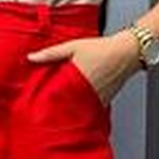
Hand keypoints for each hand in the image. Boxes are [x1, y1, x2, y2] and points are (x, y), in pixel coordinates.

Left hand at [26, 32, 140, 105]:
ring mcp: (97, 99)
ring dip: (67, 110)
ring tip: (57, 111)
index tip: (36, 106)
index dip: (45, 103)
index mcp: (77, 80)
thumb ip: (51, 53)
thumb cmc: (102, 48)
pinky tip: (74, 105)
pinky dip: (80, 107)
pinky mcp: (104, 101)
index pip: (56, 98)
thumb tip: (31, 57)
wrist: (127, 52)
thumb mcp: (73, 46)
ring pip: (77, 109)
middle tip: (43, 112)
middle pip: (65, 107)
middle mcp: (87, 93)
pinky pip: (89, 108)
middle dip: (55, 109)